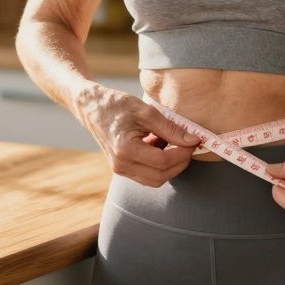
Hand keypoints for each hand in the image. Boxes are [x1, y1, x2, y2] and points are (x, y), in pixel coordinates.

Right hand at [75, 86, 200, 187]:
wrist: (92, 108)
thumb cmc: (116, 105)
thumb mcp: (145, 111)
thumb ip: (170, 128)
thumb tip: (193, 140)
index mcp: (125, 149)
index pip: (163, 161)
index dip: (182, 153)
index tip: (193, 140)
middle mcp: (121, 165)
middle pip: (161, 176)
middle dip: (180, 163)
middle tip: (189, 145)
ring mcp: (120, 169)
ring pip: (155, 180)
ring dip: (170, 166)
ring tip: (173, 143)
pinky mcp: (122, 169)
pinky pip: (147, 175)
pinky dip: (160, 165)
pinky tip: (161, 146)